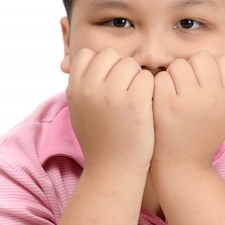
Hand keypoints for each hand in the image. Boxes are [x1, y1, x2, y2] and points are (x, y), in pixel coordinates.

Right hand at [66, 47, 154, 170]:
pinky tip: (146, 106)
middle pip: (111, 55)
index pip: (87, 54)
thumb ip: (80, 85)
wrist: (113, 170)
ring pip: (131, 64)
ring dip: (137, 78)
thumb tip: (80, 58)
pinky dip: (150, 89)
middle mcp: (90, 89)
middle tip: (125, 92)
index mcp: (74, 89)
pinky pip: (147, 78)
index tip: (108, 82)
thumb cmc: (99, 139)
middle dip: (121, 68)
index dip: (101, 64)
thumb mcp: (79, 110)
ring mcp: (112, 95)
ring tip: (135, 100)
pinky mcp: (135, 103)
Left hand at [151, 51, 224, 169]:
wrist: (183, 167)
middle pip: (199, 58)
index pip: (222, 60)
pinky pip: (160, 77)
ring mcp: (190, 100)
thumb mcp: (224, 112)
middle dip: (189, 69)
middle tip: (183, 90)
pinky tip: (159, 103)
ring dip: (171, 76)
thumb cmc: (201, 135)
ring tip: (171, 97)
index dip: (209, 69)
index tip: (202, 85)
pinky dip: (156, 87)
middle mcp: (213, 96)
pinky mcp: (166, 104)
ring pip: (178, 65)